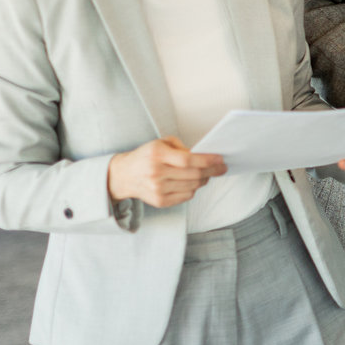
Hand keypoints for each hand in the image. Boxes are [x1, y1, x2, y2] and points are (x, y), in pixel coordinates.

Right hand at [106, 136, 225, 208]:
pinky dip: (194, 189)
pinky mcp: (159, 201)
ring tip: (207, 174)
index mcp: (157, 154)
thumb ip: (182, 147)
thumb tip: (204, 156)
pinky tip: (193, 183)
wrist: (124, 175)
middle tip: (221, 168)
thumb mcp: (161, 143)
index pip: (188, 160)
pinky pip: (186, 196)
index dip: (208, 160)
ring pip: (193, 186)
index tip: (221, 159)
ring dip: (204, 180)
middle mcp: (156, 173)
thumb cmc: (147, 156)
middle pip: (194, 175)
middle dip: (212, 171)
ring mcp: (157, 189)